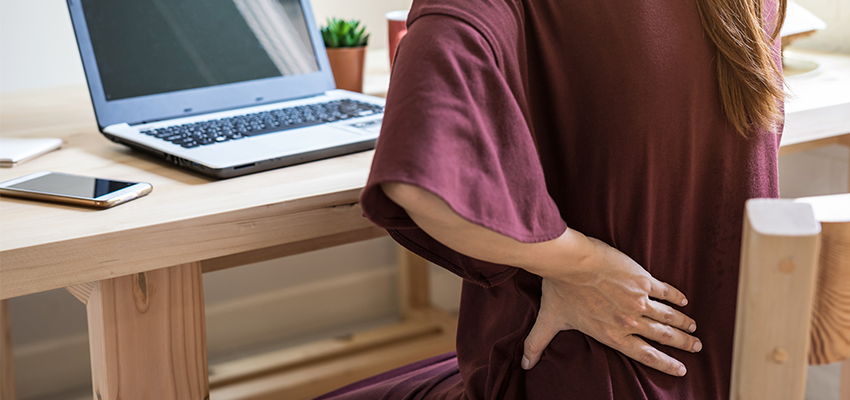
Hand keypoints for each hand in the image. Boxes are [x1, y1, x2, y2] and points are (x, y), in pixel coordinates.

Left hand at [521, 237, 700, 376]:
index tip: (681, 369)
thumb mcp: (549, 320)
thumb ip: (537, 344)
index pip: (645, 354)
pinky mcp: (643, 280)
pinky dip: (676, 296)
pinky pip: (665, 291)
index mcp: (612, 334)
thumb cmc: (559, 290)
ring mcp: (639, 300)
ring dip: (683, 323)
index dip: (665, 363)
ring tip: (694, 328)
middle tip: (696, 347)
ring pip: (668, 316)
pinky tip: (684, 300)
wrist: (571, 262)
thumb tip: (524, 364)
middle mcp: (630, 321)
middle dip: (682, 344)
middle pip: (663, 336)